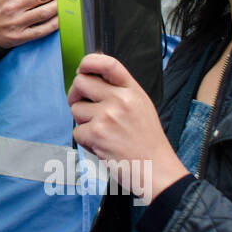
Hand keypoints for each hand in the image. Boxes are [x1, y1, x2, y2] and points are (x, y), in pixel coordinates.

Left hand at [68, 53, 187, 203]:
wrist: (156, 169)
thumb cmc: (147, 141)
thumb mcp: (141, 106)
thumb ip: (119, 91)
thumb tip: (90, 78)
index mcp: (132, 90)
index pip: (107, 63)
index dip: (89, 62)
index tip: (82, 69)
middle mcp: (120, 99)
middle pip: (80, 82)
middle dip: (75, 94)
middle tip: (82, 106)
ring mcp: (108, 116)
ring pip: (75, 108)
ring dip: (82, 121)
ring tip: (102, 133)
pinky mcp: (97, 134)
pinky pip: (77, 131)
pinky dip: (85, 141)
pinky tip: (102, 146)